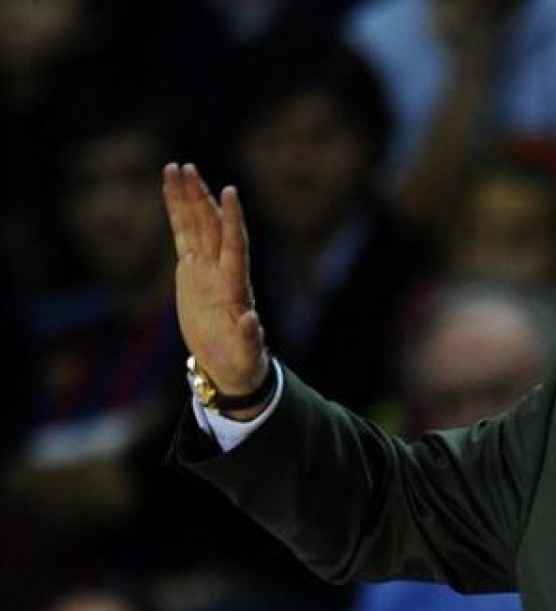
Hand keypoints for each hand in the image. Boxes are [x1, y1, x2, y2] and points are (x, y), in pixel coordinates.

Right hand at [163, 163, 268, 402]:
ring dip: (187, 196)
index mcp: (236, 286)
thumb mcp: (246, 353)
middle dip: (200, 197)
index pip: (235, 245)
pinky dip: (177, 213)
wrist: (229, 362)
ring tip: (176, 167)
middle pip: (211, 226)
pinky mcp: (192, 270)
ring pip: (196, 224)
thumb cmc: (241, 360)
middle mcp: (222, 269)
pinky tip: (170, 190)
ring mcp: (207, 267)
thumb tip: (250, 321)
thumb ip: (248, 337)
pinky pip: (183, 235)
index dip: (232, 220)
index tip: (231, 192)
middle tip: (187, 168)